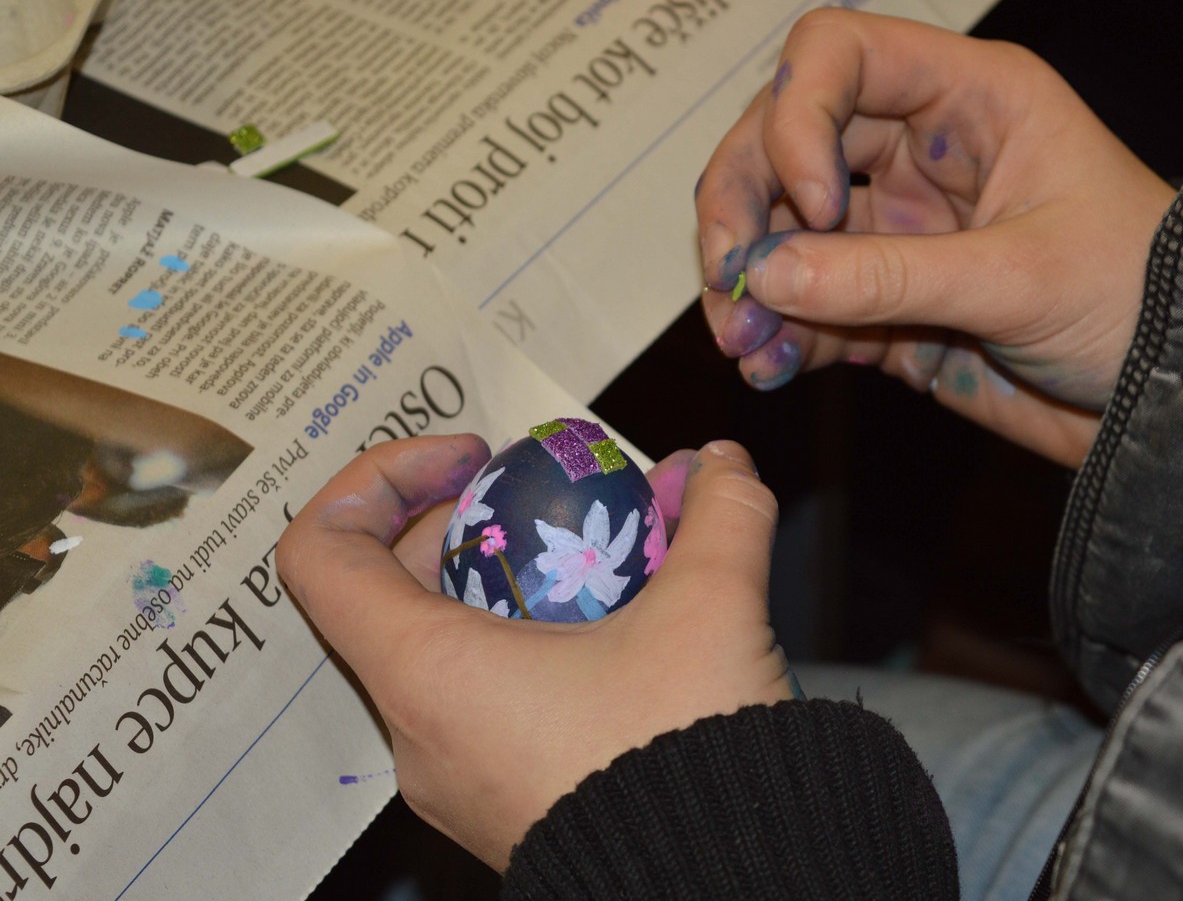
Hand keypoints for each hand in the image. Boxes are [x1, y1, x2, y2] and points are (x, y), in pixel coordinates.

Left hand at [276, 434, 788, 869]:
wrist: (725, 890)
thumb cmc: (684, 761)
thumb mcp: (714, 608)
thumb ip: (720, 513)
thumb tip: (717, 462)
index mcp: (430, 672)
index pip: (323, 552)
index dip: (379, 476)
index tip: (470, 459)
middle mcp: (421, 731)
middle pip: (389, 591)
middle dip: (469, 521)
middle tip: (553, 498)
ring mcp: (455, 777)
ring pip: (442, 648)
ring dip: (509, 584)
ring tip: (602, 562)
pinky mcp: (500, 804)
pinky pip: (482, 701)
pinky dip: (529, 645)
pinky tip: (619, 631)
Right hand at [697, 10, 1175, 465]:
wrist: (1179, 406)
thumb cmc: (1145, 304)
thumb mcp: (1018, 279)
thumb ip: (886, 277)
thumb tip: (764, 274)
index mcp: (968, 100)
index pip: (836, 55)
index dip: (796, 118)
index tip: (808, 204)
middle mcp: (921, 151)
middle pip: (784, 140)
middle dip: (744, 204)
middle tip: (731, 277)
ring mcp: (899, 230)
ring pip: (783, 229)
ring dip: (749, 281)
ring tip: (745, 343)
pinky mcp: (889, 306)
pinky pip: (808, 306)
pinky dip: (779, 335)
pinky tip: (771, 368)